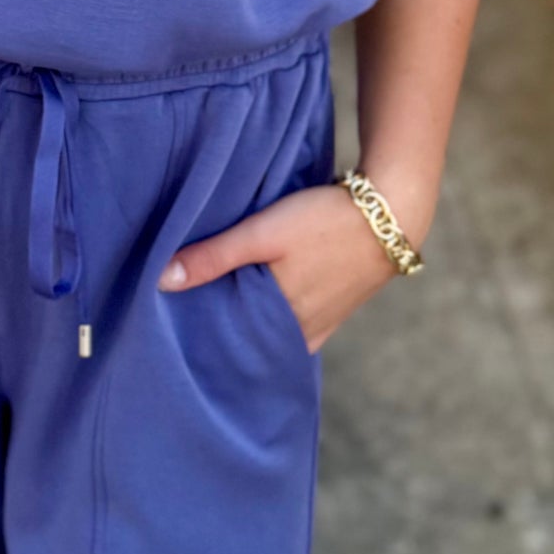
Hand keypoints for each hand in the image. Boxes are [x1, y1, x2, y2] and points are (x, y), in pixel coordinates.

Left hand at [158, 178, 407, 352]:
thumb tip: (161, 281)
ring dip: (250, 326)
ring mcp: (321, 323)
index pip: (229, 341)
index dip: (201, 335)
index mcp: (279, 320)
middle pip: (251, 340)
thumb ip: (215, 256)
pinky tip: (261, 308)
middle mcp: (300, 332)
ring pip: (274, 334)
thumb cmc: (324, 220)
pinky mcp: (335, 309)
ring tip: (215, 312)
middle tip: (183, 323)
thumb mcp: (263, 233)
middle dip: (222, 333)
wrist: (392, 212)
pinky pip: (297, 326)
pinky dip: (276, 321)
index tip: (169, 330)